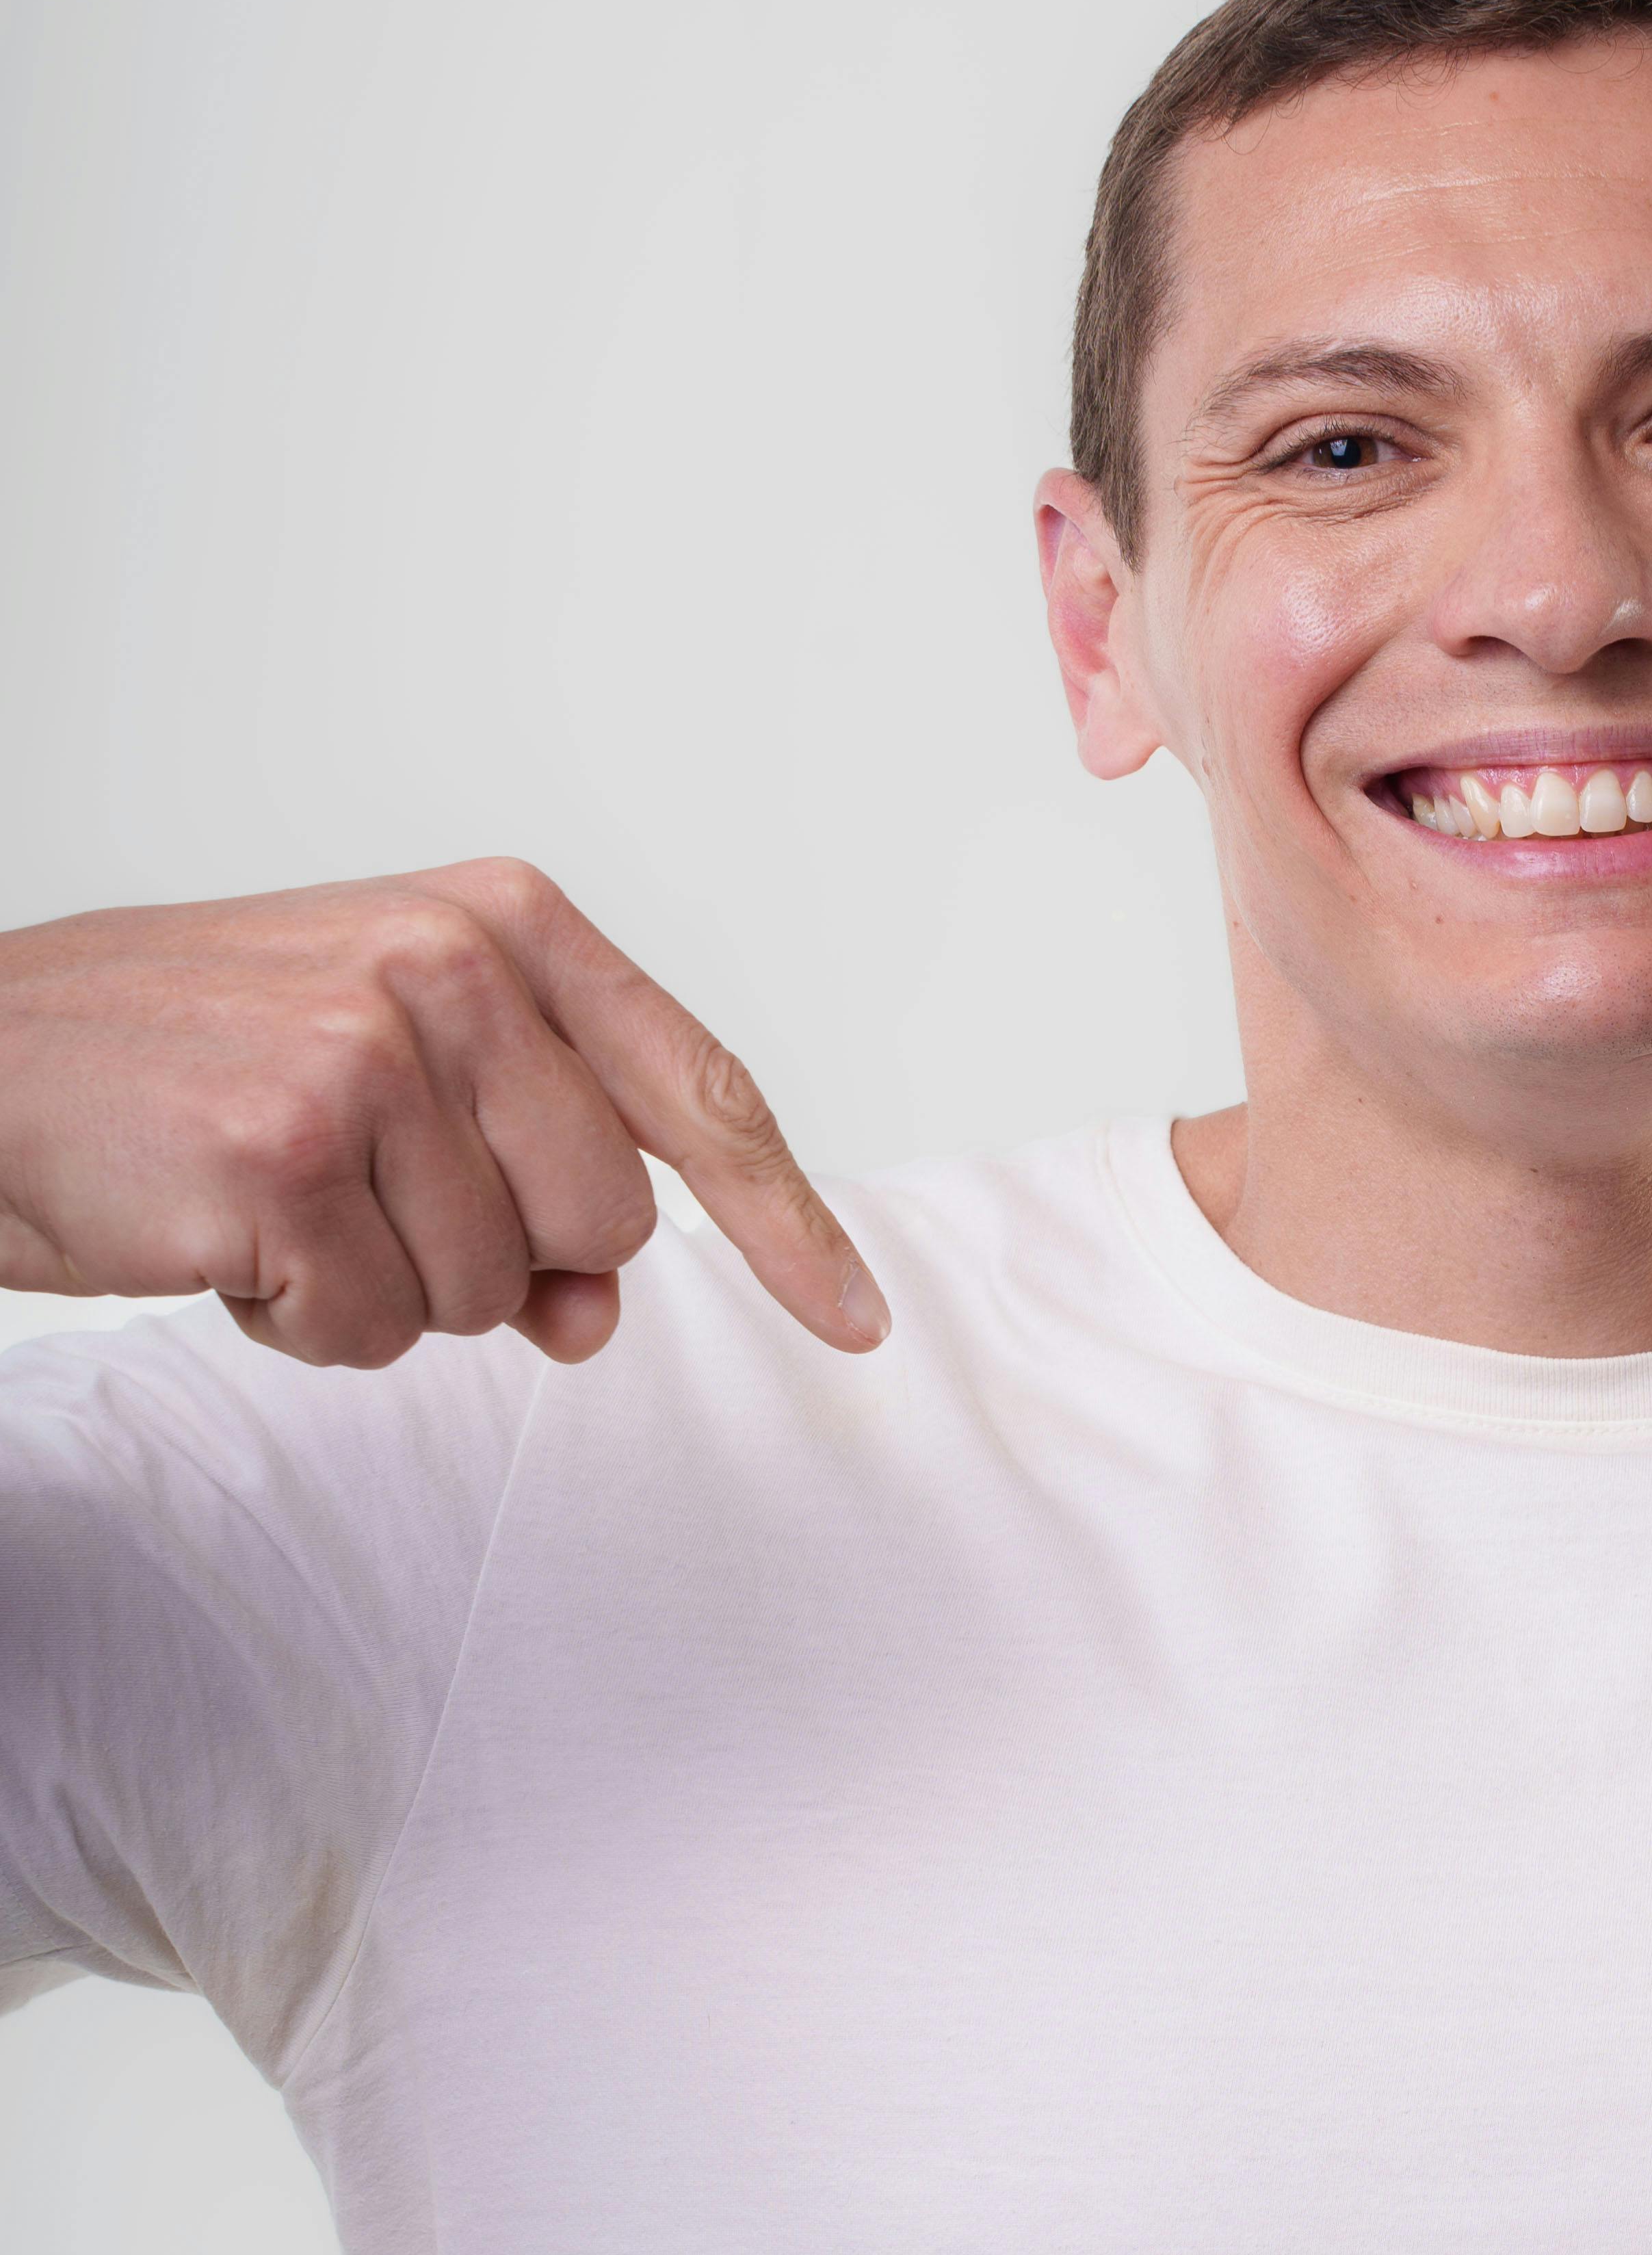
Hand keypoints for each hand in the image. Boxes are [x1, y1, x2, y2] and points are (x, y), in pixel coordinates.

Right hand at [0, 860, 885, 1369]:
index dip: (786, 1221)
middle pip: (605, 1225)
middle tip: (360, 1195)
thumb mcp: (392, 1086)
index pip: (696, 1092)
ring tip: (278, 1205)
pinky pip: (377, 1331)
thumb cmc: (193, 1071)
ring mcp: (372, 1054)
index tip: (856, 1317)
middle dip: (496, 1256)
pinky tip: (226, 1243)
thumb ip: (531, 1178)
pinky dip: (302, 1323)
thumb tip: (600, 1315)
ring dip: (385, 1292)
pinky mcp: (291, 1155)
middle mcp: (453, 966)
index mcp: (503, 923)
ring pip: (493, 1295)